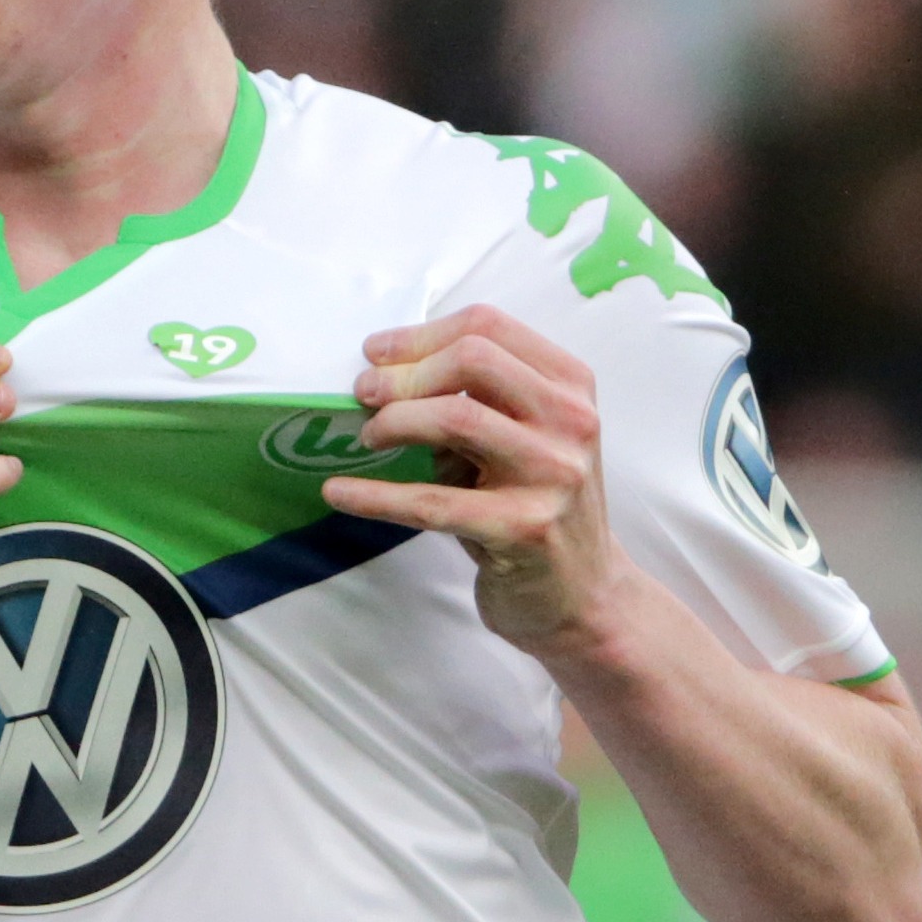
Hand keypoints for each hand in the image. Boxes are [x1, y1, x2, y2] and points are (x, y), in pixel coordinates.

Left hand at [321, 305, 632, 663]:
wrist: (584, 595)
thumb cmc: (534, 505)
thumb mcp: (520, 438)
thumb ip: (474, 400)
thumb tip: (382, 373)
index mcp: (570, 386)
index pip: (487, 327)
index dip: (419, 336)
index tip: (375, 353)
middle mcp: (571, 422)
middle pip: (473, 360)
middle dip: (404, 373)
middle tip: (364, 394)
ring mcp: (554, 475)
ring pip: (454, 419)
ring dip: (393, 422)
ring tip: (366, 438)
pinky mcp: (525, 529)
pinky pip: (432, 503)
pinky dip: (374, 496)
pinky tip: (338, 492)